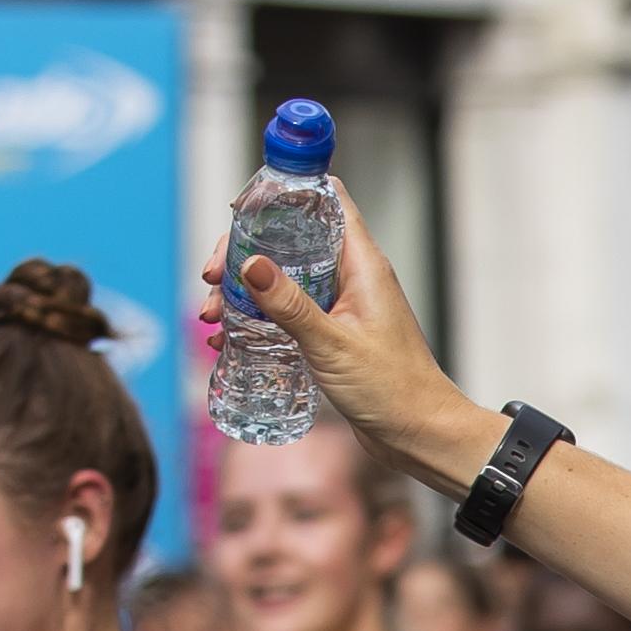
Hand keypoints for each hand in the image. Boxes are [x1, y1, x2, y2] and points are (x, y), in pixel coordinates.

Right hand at [210, 187, 500, 485]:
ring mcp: (341, 305)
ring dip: (244, 291)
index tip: (242, 211)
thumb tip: (249, 263)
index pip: (326, 202)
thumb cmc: (392, 390)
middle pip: (290, 241)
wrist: (418, 435)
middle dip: (245, 253)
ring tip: (213, 315)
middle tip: (212, 278)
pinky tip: (227, 338)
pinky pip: (287, 313)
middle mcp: (352, 277)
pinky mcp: (331, 334)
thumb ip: (290, 305)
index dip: (285, 195)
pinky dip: (257, 319)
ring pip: (282, 279)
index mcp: (362, 264)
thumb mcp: (331, 344)